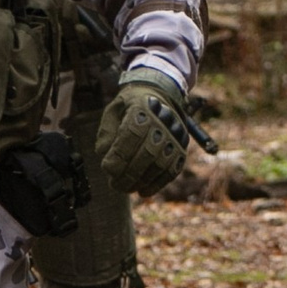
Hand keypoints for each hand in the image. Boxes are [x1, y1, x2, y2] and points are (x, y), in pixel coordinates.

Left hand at [96, 72, 189, 196]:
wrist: (160, 96)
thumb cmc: (131, 107)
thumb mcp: (114, 110)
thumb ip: (106, 131)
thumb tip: (104, 154)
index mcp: (143, 107)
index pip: (132, 134)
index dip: (119, 153)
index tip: (106, 168)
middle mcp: (163, 120)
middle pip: (147, 152)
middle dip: (129, 173)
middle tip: (114, 185)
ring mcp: (175, 135)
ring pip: (161, 163)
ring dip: (142, 181)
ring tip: (126, 188)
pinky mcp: (182, 148)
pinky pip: (172, 170)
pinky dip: (158, 184)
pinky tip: (143, 191)